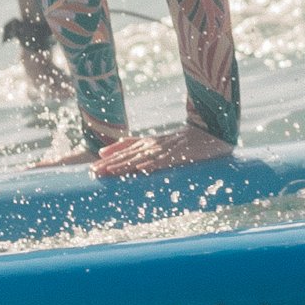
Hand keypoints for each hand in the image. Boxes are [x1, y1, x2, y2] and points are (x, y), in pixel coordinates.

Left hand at [92, 125, 234, 177]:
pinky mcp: (180, 154)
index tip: (92, 168)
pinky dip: (152, 164)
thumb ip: (134, 144)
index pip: (124, 150)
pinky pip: (164, 160)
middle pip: (129, 155)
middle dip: (110, 164)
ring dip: (125, 165)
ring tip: (110, 172)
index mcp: (149, 142)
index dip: (109, 159)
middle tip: (94, 172)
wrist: (211, 131)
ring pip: (142, 158)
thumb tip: (107, 151)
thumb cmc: (183, 141)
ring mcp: (167, 149)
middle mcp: (155, 144)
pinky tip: (141, 169)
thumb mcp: (157, 143)